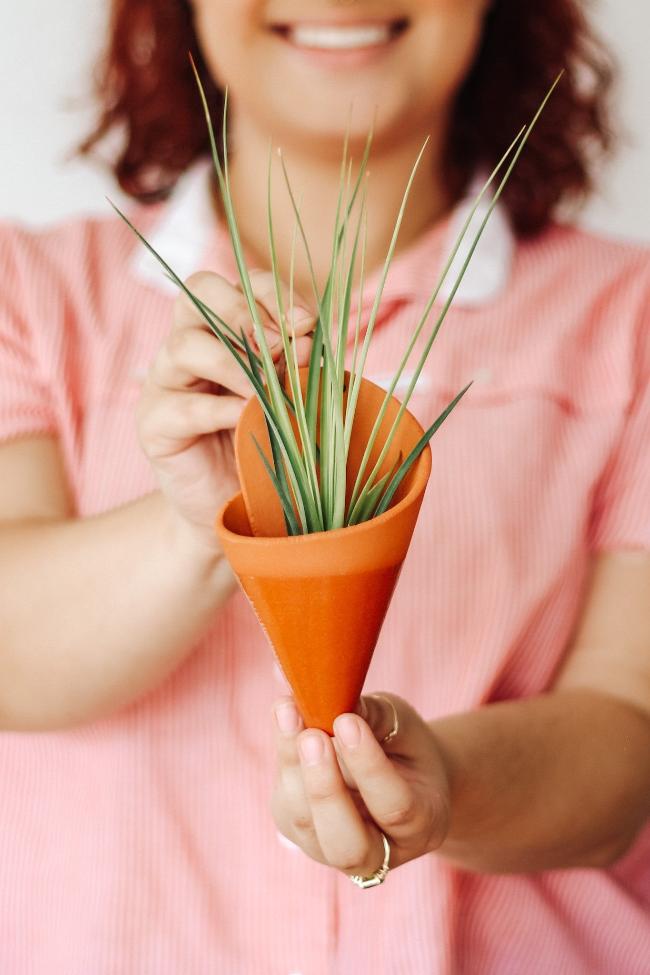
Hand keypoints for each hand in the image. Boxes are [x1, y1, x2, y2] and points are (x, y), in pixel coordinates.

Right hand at [137, 269, 314, 552]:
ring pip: (185, 345)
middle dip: (242, 310)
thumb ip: (298, 366)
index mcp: (225, 330)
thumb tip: (308, 340)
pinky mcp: (153, 424)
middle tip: (278, 344)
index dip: (272, 295)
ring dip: (233, 363)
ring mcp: (164, 383)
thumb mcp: (293, 397)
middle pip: (198, 294)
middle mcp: (189, 346)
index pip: (240, 286)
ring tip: (267, 391)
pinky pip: (182, 405)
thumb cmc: (271, 446)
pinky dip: (220, 409)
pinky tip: (246, 420)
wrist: (242, 510)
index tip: (307, 323)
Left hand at [271, 693, 450, 879]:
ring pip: (307, 827)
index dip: (368, 767)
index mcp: (422, 827)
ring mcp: (333, 851)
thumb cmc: (403, 745)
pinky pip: (286, 807)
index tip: (347, 721)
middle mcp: (379, 856)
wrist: (394, 770)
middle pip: (347, 844)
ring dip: (293, 769)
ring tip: (288, 714)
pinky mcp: (300, 833)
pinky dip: (283, 761)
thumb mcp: (402, 725)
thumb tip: (331, 694)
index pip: (395, 807)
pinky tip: (285, 716)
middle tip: (312, 736)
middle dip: (325, 789)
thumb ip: (375, 717)